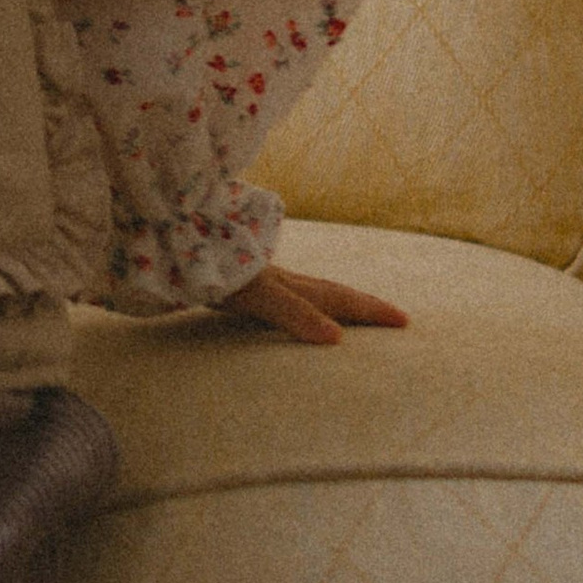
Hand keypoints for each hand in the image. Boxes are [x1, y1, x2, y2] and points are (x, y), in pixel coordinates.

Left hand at [221, 265, 407, 345]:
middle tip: (395, 317)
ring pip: (313, 291)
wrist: (178, 244)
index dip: (372, 311)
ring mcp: (266, 279)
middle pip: (333, 292)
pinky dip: (308, 302)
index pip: (341, 300)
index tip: (404, 320)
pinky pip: (291, 294)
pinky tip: (296, 306)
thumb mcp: (258, 297)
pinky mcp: (247, 282)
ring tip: (355, 312)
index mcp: (293, 287)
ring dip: (339, 302)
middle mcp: (285, 281)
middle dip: (365, 306)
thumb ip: (294, 314)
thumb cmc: (218, 275)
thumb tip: (336, 338)